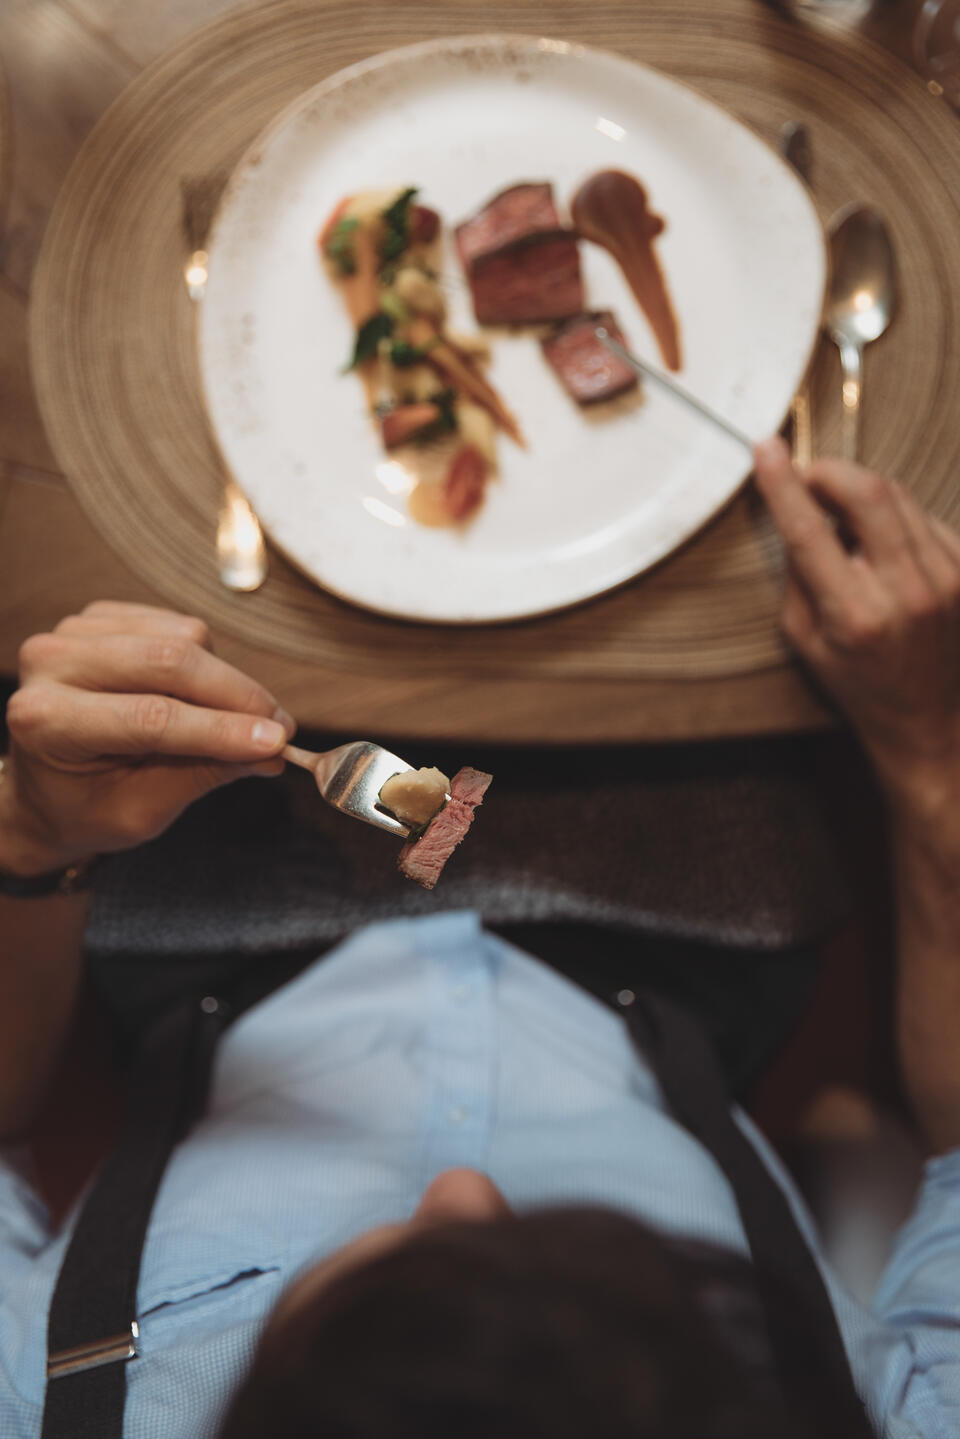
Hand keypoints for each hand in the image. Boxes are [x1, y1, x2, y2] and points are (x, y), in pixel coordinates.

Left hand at [0, 602, 295, 875]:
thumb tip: (271, 751)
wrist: (46, 789)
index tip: (276, 744)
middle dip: (238, 696)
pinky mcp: (99, 617)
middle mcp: (50, 664)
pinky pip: (177, 624)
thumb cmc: (88, 806)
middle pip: (169, 661)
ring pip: (181, 636)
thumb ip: (204, 774)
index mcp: (46, 722)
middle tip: (280, 729)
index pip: (152, 717)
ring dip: (225, 680)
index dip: (221, 729)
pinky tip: (200, 693)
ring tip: (237, 721)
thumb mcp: (143, 810)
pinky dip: (206, 659)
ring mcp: (73, 632)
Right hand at [754, 437, 959, 808]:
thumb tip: (796, 512)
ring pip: (898, 497)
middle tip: (809, 475)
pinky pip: (924, 517)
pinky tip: (882, 546)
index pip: (809, 531)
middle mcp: (906, 593)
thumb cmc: (858, 683)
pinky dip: (895, 518)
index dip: (783, 483)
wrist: (929, 720)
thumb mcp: (805, 640)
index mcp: (854, 616)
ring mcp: (946, 579)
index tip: (766, 449)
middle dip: (830, 471)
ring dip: (861, 493)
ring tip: (844, 521)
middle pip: (867, 493)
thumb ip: (798, 575)